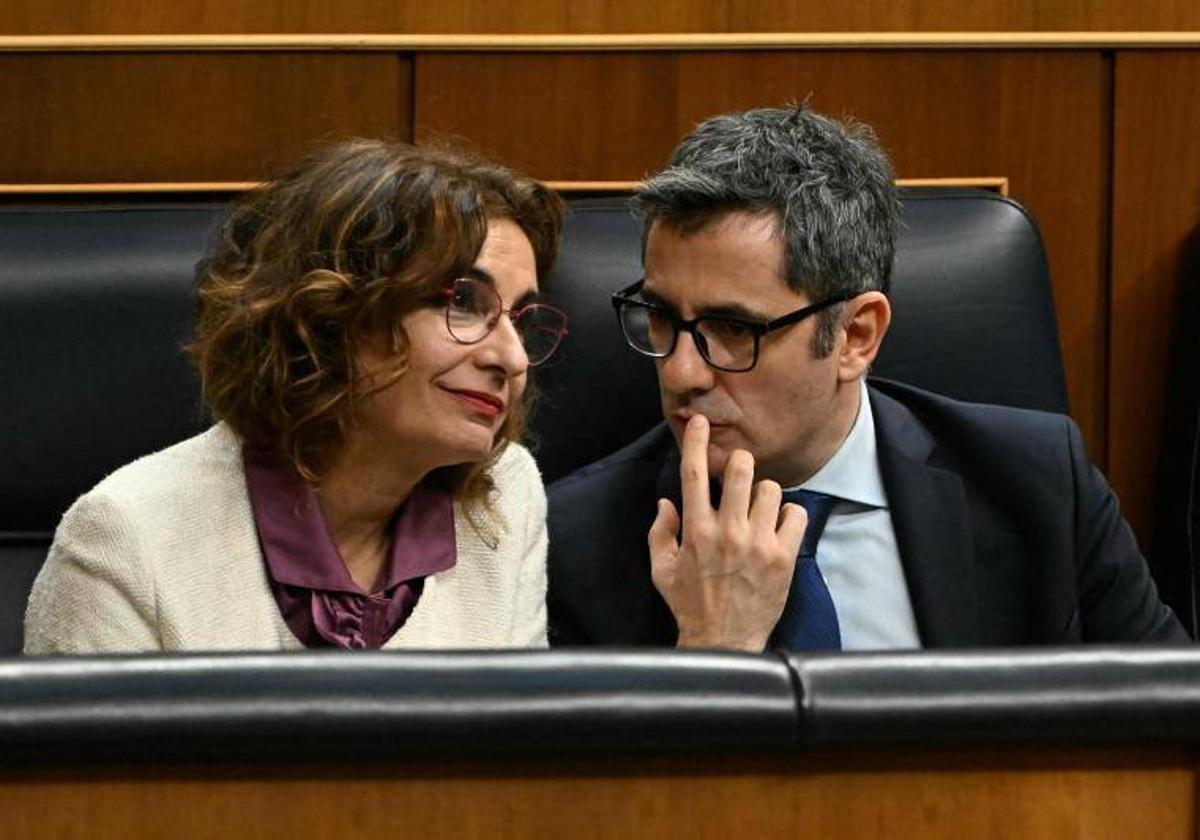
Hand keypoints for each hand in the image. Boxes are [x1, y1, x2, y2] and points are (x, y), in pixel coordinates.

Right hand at [648, 414, 807, 650]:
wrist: (723, 641)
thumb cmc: (690, 605)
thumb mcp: (662, 570)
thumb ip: (661, 533)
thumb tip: (667, 502)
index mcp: (695, 531)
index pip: (695, 474)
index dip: (698, 442)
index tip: (700, 422)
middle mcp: (728, 532)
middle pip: (741, 470)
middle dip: (740, 464)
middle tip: (740, 474)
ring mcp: (759, 544)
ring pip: (771, 489)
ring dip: (764, 495)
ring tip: (758, 512)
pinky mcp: (783, 557)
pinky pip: (796, 515)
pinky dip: (788, 517)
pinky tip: (777, 529)